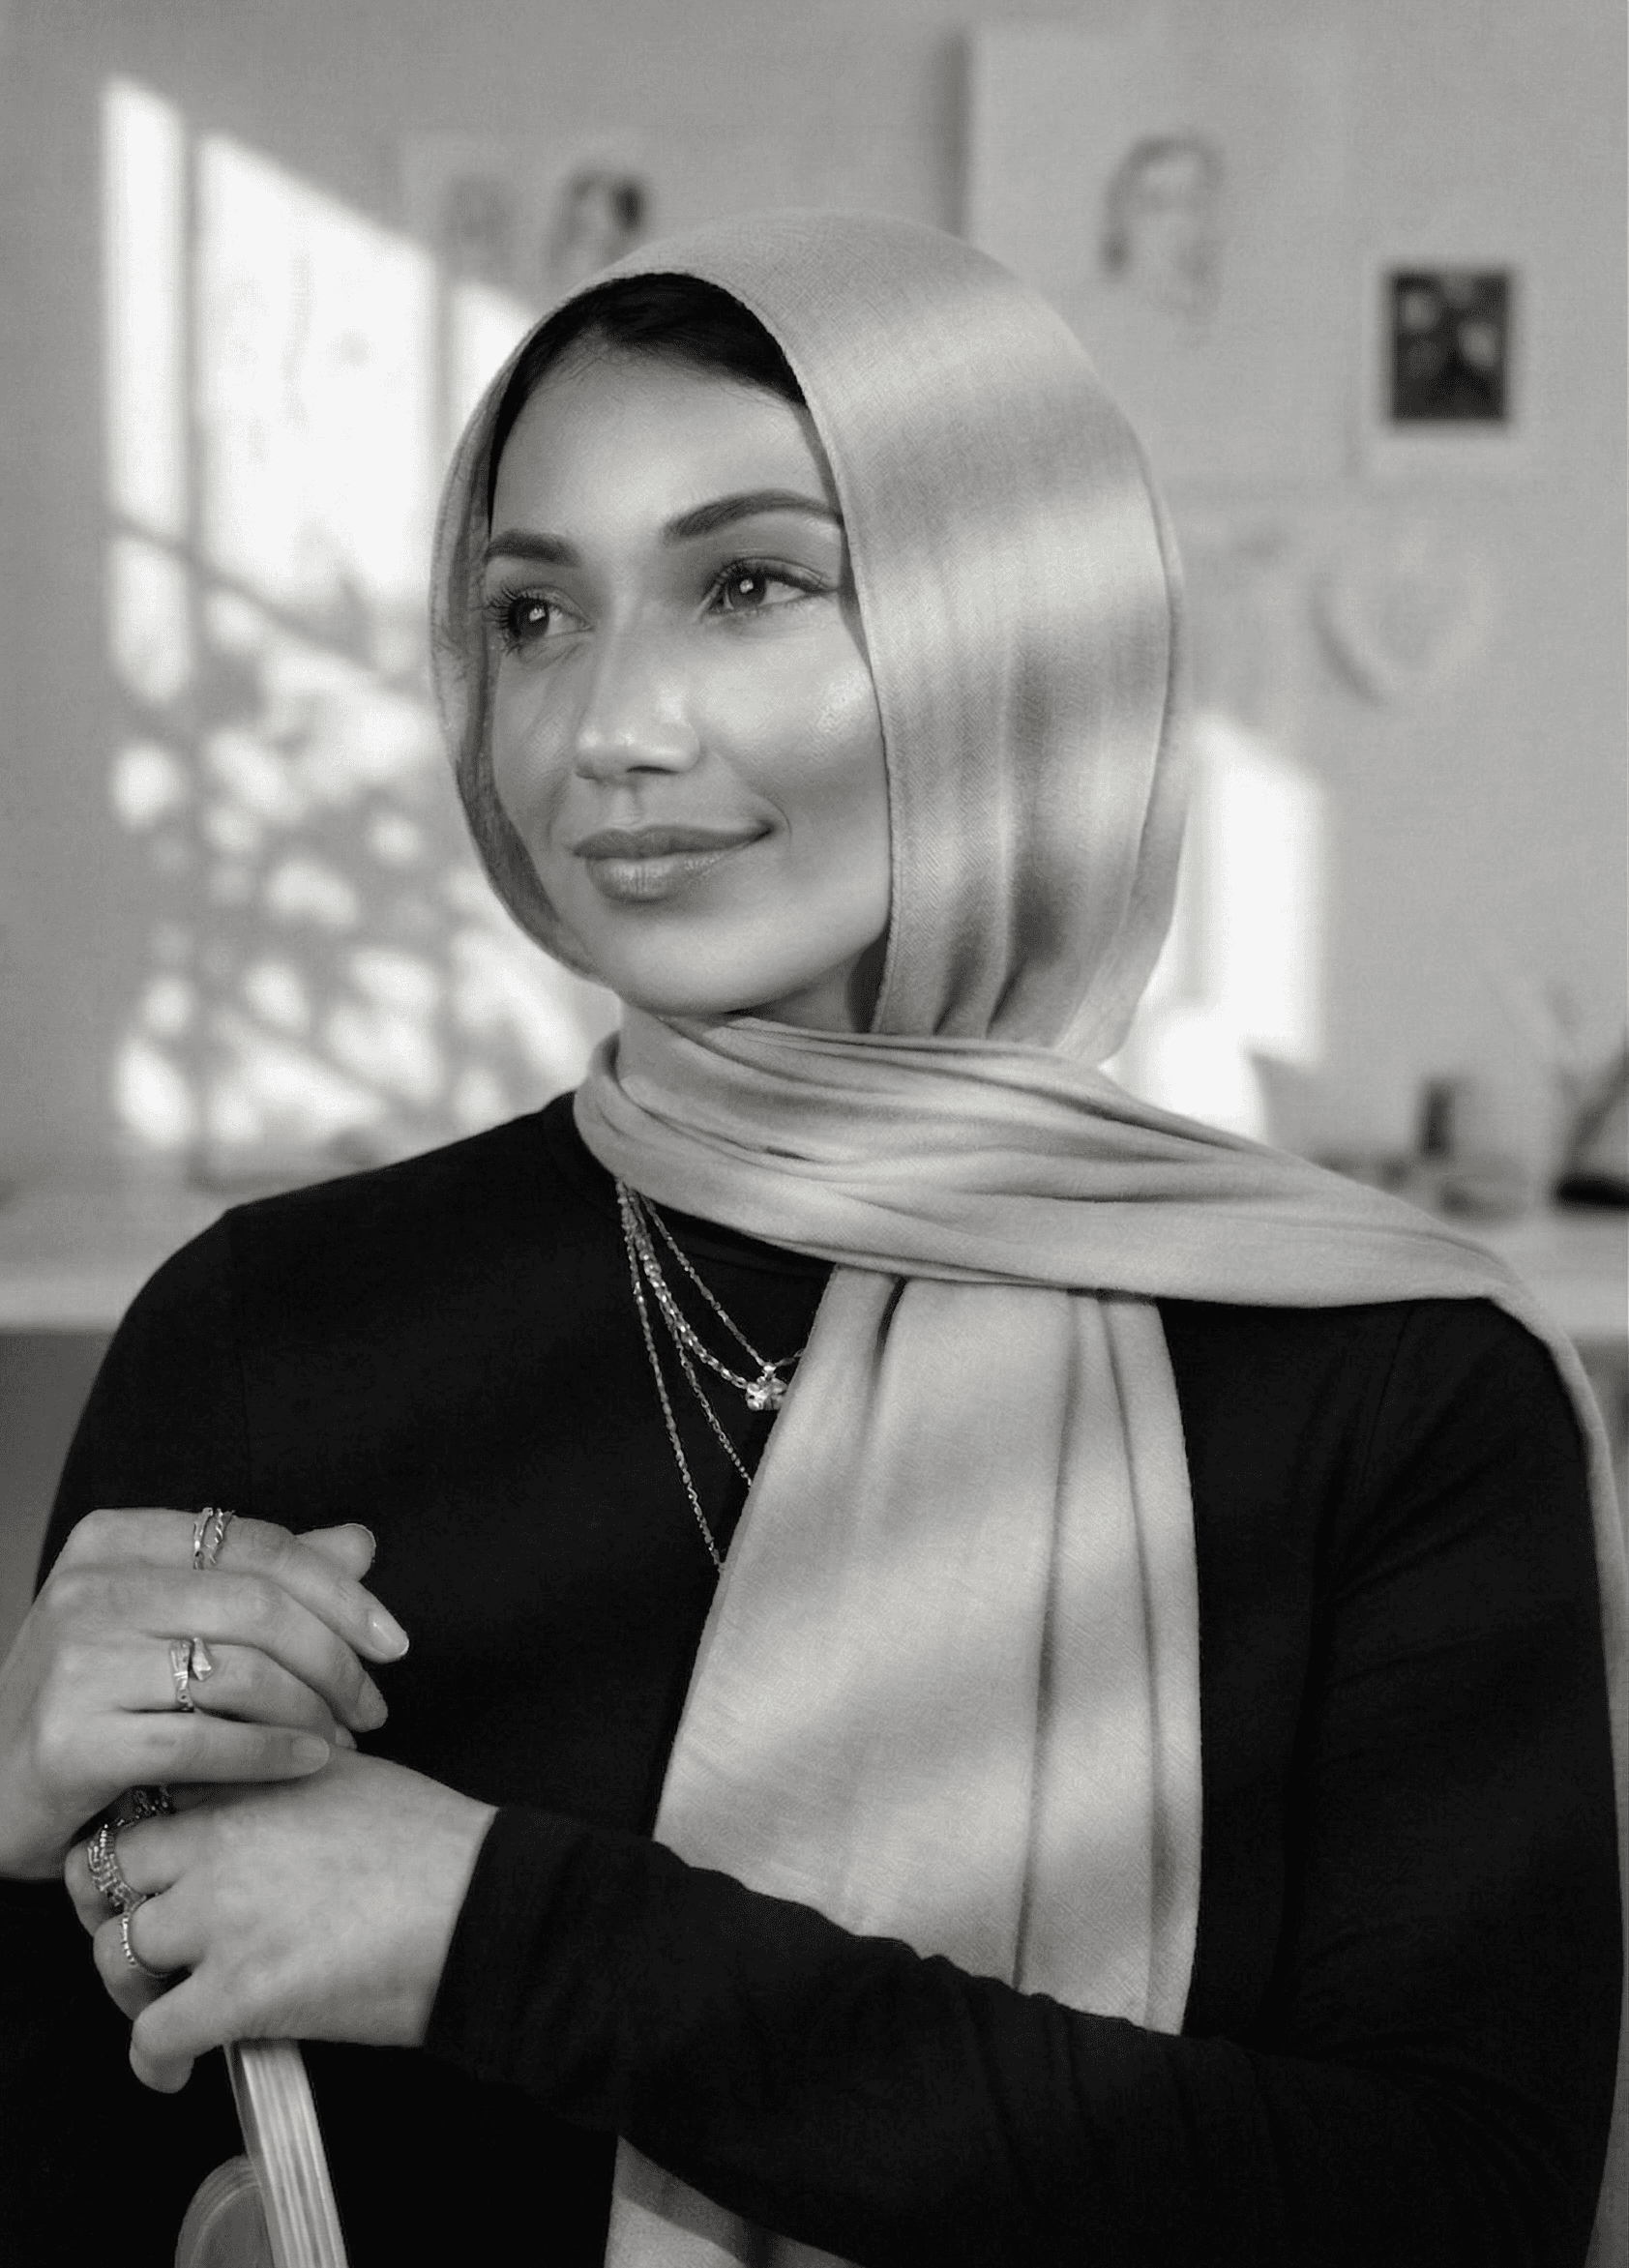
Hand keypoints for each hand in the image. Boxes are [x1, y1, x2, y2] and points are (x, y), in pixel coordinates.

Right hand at [0, 1510, 410, 1879]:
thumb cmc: (95, 1700)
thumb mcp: (169, 1621)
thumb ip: (261, 1581)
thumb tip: (360, 1543)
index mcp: (114, 1540)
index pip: (259, 1544)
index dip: (340, 1593)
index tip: (393, 1643)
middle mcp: (88, 1588)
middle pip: (259, 1606)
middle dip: (336, 1660)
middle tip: (374, 1705)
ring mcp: (72, 1662)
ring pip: (240, 1671)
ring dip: (313, 1712)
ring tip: (343, 1740)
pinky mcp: (68, 1739)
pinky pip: (204, 1739)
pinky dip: (273, 1753)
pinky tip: (310, 1765)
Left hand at [65, 1750, 496, 2091]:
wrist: (484, 1905)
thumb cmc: (439, 1846)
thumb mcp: (351, 1776)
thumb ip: (283, 1785)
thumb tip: (257, 1809)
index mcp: (250, 1779)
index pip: (145, 1799)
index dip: (137, 1842)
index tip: (152, 1874)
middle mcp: (220, 1837)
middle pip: (106, 1873)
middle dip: (112, 1910)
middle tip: (144, 1941)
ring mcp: (222, 1914)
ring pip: (116, 1952)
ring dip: (129, 1987)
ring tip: (163, 2006)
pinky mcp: (238, 1991)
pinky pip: (152, 2035)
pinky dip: (151, 2060)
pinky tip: (173, 2069)